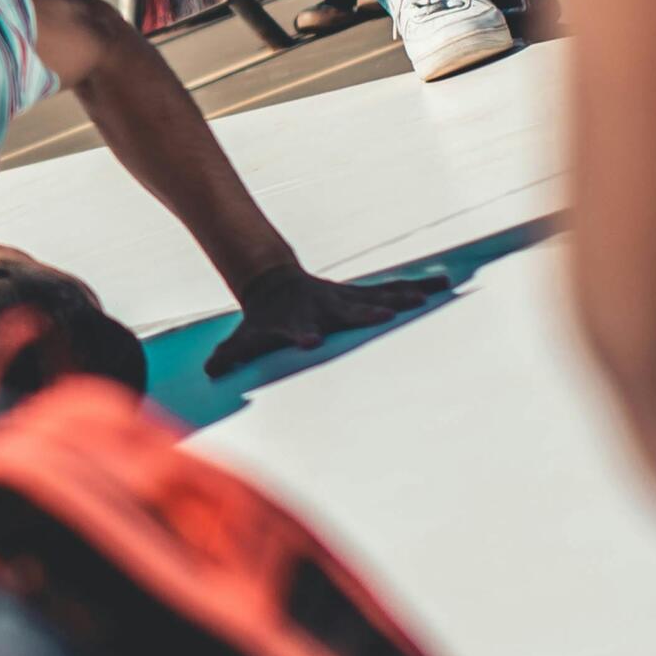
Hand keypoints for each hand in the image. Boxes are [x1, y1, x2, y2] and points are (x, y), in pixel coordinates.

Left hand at [205, 268, 439, 375]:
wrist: (273, 286)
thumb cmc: (263, 321)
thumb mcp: (245, 338)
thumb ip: (229, 354)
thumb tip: (209, 371)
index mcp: (298, 322)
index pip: (298, 330)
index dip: (302, 335)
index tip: (310, 342)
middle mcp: (326, 308)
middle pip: (348, 312)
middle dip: (367, 315)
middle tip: (387, 318)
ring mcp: (347, 299)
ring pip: (378, 296)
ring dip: (403, 297)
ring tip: (429, 297)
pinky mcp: (362, 296)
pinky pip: (393, 291)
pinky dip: (418, 287)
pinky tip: (446, 284)